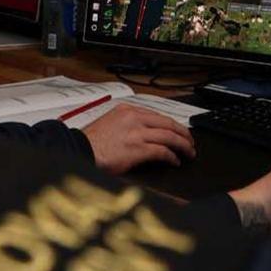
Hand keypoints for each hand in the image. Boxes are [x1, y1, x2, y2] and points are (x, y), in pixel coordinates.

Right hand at [80, 104, 194, 173]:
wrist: (79, 150)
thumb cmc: (91, 142)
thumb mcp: (111, 123)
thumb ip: (129, 125)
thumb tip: (145, 134)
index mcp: (128, 110)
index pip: (158, 115)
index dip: (172, 124)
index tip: (178, 130)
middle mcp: (134, 118)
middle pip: (168, 123)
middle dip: (183, 133)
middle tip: (190, 141)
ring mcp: (137, 133)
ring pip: (169, 136)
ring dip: (183, 145)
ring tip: (189, 152)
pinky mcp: (138, 149)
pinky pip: (162, 151)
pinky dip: (172, 156)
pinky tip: (175, 161)